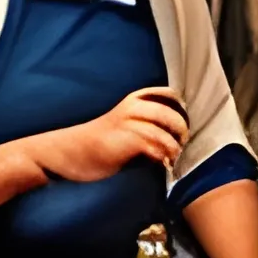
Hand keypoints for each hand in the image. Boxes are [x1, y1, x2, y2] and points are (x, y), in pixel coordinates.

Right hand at [35, 89, 186, 182]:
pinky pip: (155, 146)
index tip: (185, 122)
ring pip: (165, 131)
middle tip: (182, 144)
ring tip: (173, 158)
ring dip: (174, 147)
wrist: (72, 152)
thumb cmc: (99, 143)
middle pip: (171, 113)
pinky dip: (163, 156)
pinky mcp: (126, 140)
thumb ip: (145, 126)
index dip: (181, 107)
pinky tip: (163, 163)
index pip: (168, 93)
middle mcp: (133, 107)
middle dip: (181, 130)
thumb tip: (173, 137)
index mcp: (133, 100)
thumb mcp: (123, 126)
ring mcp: (129, 123)